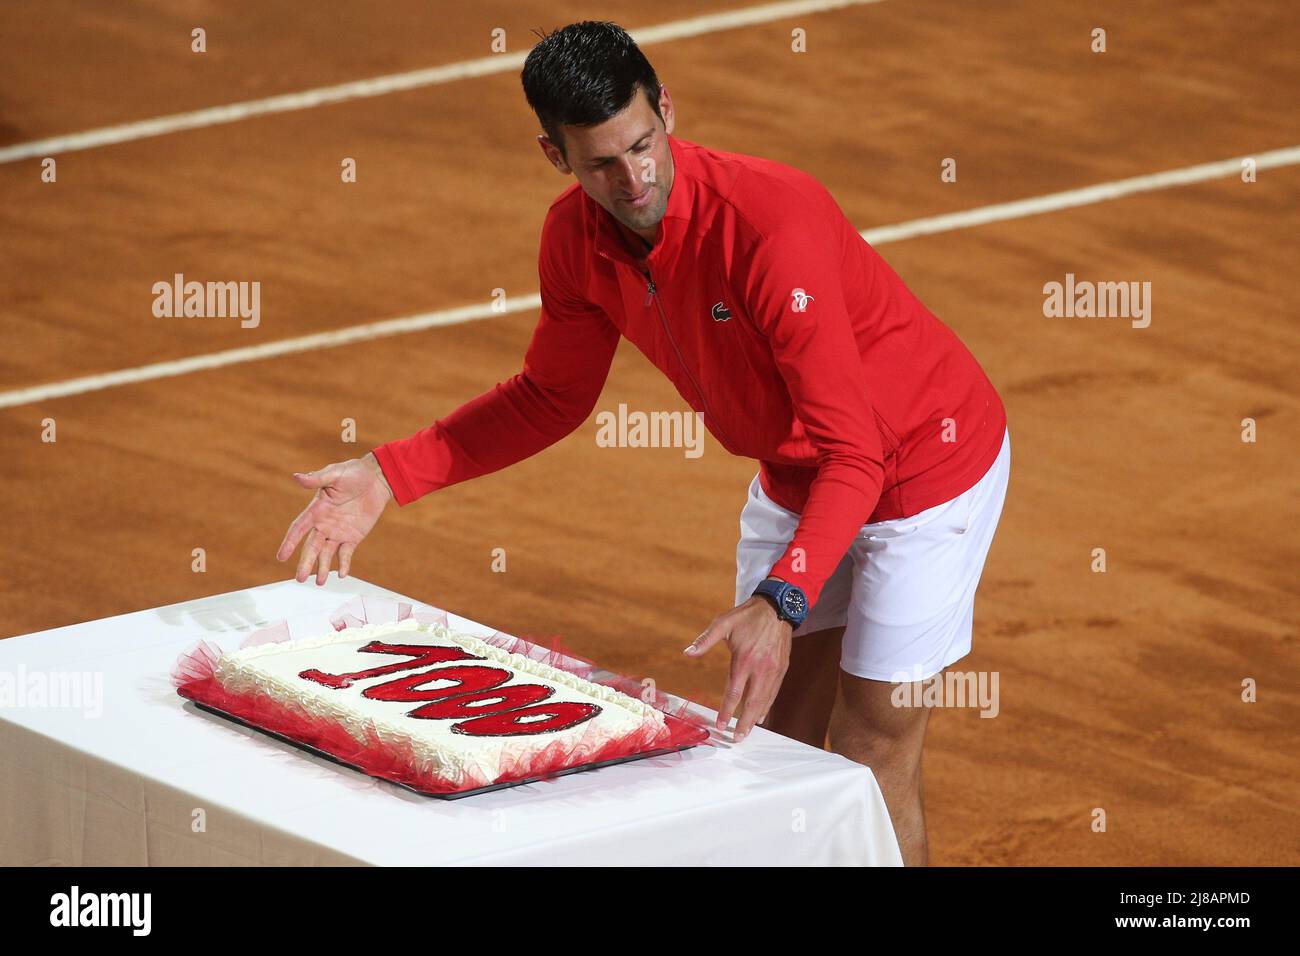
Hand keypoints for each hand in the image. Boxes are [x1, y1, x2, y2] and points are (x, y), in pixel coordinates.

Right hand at [276, 452, 393, 584]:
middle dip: (305, 562)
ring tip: (319, 582)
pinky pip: (346, 553)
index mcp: (316, 510)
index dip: (289, 543)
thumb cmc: (353, 472)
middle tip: (300, 579)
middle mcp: (324, 524)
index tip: (281, 557)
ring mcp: (338, 532)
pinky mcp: (353, 537)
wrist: (377, 478)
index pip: (298, 529)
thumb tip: (297, 477)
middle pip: (311, 547)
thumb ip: (317, 479)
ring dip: (322, 567)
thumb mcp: (335, 474)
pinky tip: (341, 574)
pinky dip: (343, 564)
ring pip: (326, 554)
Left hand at [683, 595, 791, 742]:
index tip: (720, 724)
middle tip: (736, 738)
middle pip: (752, 702)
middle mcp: (761, 668)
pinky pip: (774, 692)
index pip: (734, 692)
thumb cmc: (747, 616)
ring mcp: (773, 670)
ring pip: (765, 700)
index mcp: (744, 660)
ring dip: (756, 718)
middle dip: (744, 723)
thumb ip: (705, 640)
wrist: (777, 608)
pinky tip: (762, 715)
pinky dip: (768, 706)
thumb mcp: (723, 623)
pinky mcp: (782, 669)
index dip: (727, 710)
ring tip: (748, 732)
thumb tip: (687, 653)